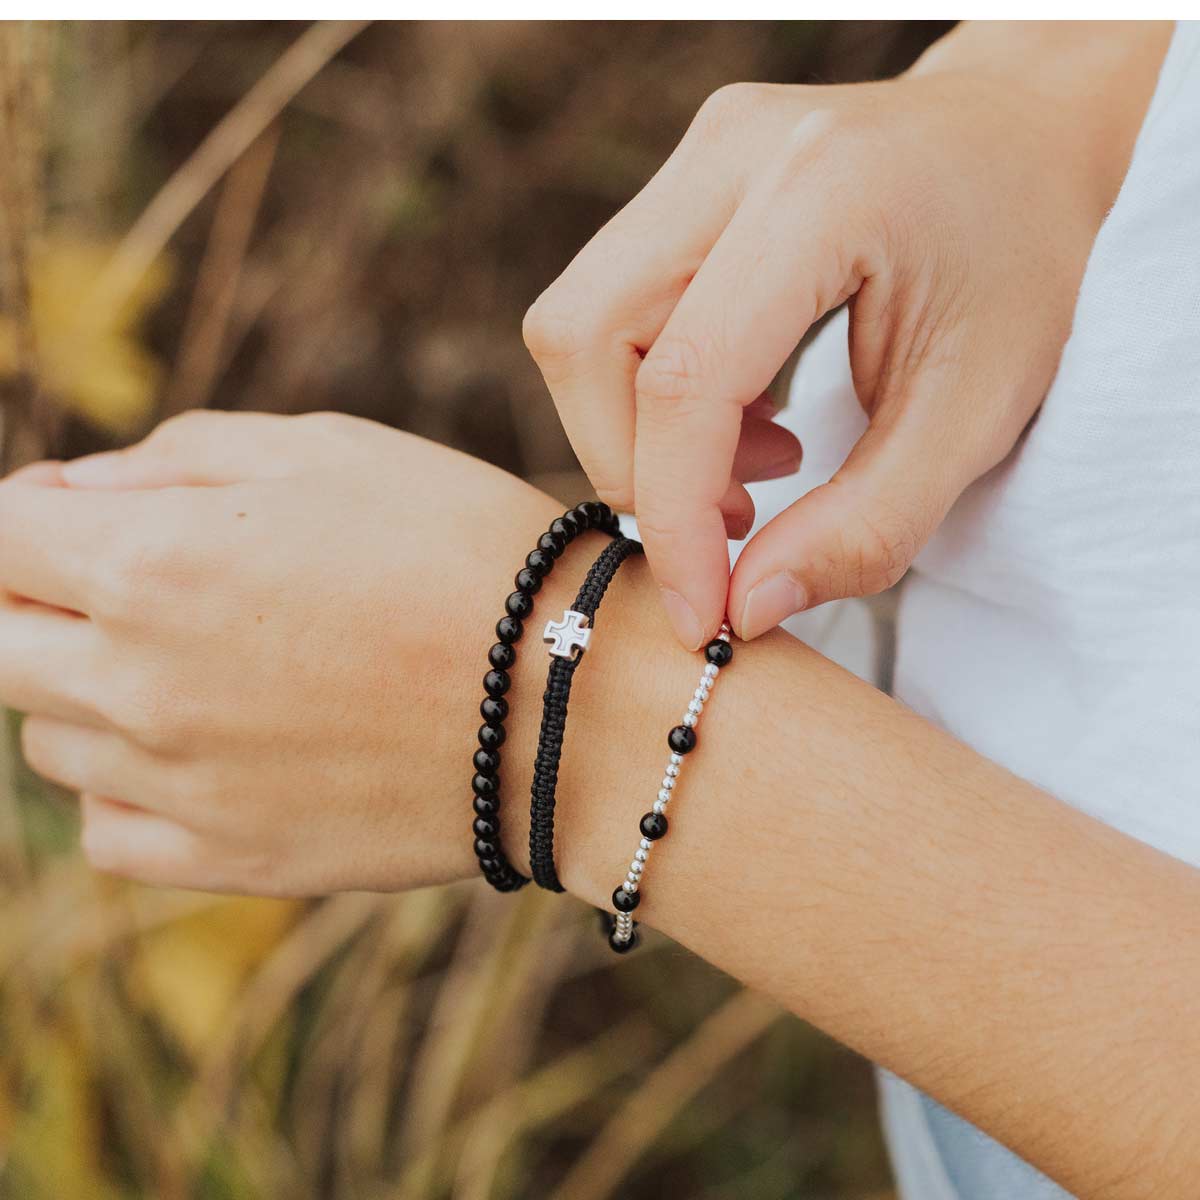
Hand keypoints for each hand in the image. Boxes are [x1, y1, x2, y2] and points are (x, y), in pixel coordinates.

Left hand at [0, 411, 561, 893]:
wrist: (575, 699)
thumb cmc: (466, 549)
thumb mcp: (333, 450)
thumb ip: (177, 455)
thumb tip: (70, 492)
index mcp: (156, 561)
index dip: (24, 517)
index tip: (67, 517)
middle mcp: (140, 682)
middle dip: (42, 602)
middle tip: (138, 587)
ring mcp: (180, 785)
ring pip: (50, 739)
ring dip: (92, 692)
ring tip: (208, 665)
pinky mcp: (228, 860)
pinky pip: (109, 828)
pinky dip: (129, 785)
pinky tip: (206, 750)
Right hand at [522, 22, 1168, 646]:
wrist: (1030, 139)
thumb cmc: (1025, 268)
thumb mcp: (978, 412)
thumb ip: (868, 525)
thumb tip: (746, 607)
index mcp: (823, 190)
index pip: (685, 377)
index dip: (674, 516)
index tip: (699, 614)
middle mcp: (732, 150)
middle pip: (586, 336)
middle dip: (633, 469)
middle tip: (733, 527)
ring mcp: (696, 153)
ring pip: (581, 324)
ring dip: (639, 433)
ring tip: (758, 467)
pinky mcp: (682, 180)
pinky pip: (611, 306)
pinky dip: (654, 394)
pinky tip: (746, 418)